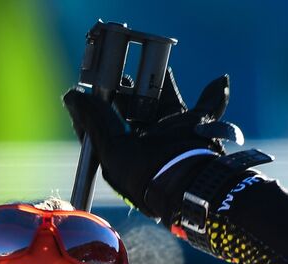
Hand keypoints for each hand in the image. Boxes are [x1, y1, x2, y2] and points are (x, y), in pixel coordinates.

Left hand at [63, 69, 242, 223]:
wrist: (187, 183)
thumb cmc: (145, 173)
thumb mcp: (111, 148)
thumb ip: (94, 120)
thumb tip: (71, 95)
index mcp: (122, 153)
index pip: (104, 124)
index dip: (96, 104)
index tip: (89, 83)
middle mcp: (145, 143)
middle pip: (131, 108)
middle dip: (125, 88)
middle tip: (118, 68)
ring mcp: (169, 134)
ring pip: (160, 101)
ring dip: (156, 81)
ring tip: (149, 56)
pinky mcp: (194, 128)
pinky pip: (205, 107)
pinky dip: (214, 94)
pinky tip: (216, 80)